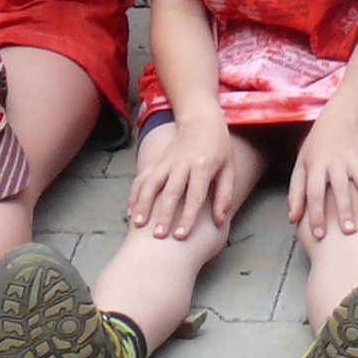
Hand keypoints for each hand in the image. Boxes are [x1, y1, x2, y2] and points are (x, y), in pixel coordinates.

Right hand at [128, 117, 238, 238]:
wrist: (201, 120)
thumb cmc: (218, 149)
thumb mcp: (228, 168)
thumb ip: (225, 195)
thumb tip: (220, 222)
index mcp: (204, 166)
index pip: (195, 195)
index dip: (188, 217)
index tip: (181, 236)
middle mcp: (183, 164)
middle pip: (171, 192)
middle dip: (164, 215)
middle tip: (158, 236)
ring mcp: (167, 161)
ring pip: (151, 184)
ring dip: (143, 204)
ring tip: (137, 225)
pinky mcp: (156, 160)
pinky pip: (142, 178)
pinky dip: (134, 194)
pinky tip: (129, 212)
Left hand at [289, 114, 357, 238]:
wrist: (338, 119)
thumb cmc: (316, 149)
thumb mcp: (301, 166)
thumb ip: (296, 193)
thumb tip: (293, 219)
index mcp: (316, 165)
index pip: (314, 192)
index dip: (316, 214)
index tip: (319, 236)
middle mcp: (336, 161)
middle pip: (341, 187)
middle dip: (345, 210)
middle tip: (349, 232)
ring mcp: (355, 158)